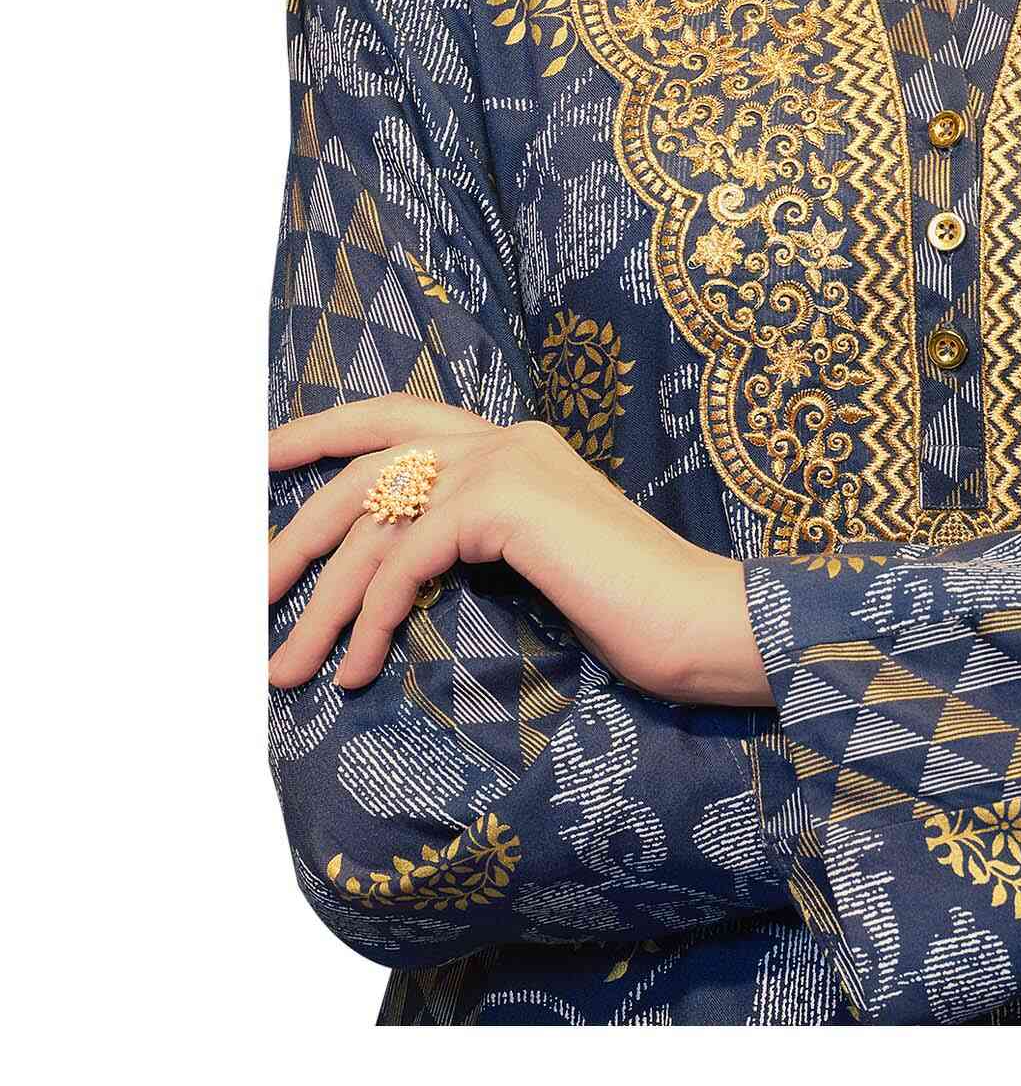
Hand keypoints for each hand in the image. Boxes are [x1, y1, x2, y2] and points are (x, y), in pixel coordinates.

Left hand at [266, 394, 770, 706]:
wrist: (702, 622)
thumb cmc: (632, 614)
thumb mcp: (536, 568)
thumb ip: (476, 544)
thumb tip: (392, 571)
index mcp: (515, 444)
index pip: (400, 419)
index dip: (327, 431)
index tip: (266, 458)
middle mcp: (506, 437)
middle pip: (369, 465)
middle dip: (299, 529)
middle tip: (254, 589)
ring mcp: (508, 462)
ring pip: (379, 522)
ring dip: (324, 601)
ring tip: (289, 666)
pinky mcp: (508, 501)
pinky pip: (407, 557)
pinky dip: (373, 615)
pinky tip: (362, 665)